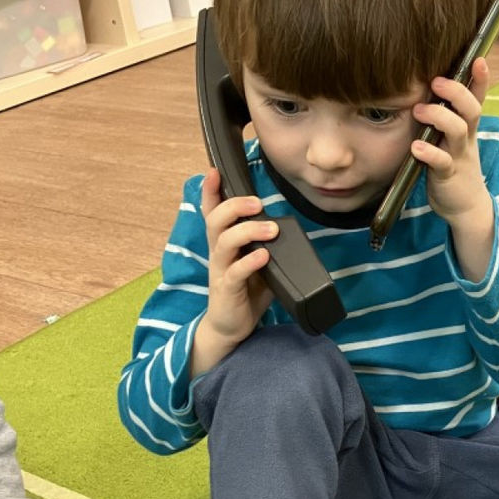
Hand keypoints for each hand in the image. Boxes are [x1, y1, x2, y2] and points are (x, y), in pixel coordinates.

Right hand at [192, 168, 276, 375]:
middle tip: (257, 203)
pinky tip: (264, 257)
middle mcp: (218, 253)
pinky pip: (234, 273)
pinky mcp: (226, 290)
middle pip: (215, 220)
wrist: (230, 327)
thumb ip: (266, 244)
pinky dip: (250, 262)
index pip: (212, 211)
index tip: (214, 171)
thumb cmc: (245, 291)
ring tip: (270, 229)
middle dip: (234, 206)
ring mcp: (220, 271)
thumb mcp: (257, 262)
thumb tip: (288, 228)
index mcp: (223, 243)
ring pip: (224, 242)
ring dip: (247, 231)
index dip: (210, 191)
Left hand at [411, 57, 494, 279]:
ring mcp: (459, 156)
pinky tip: (416, 147)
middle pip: (471, 109)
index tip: (478, 59)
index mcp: (467, 127)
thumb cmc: (453, 166)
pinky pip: (441, 162)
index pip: (477, 98)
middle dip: (456, 92)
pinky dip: (428, 153)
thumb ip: (444, 117)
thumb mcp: (452, 138)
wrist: (465, 206)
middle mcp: (466, 138)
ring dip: (439, 117)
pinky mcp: (448, 175)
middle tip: (437, 81)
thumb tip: (424, 89)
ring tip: (419, 110)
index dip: (480, 79)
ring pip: (457, 131)